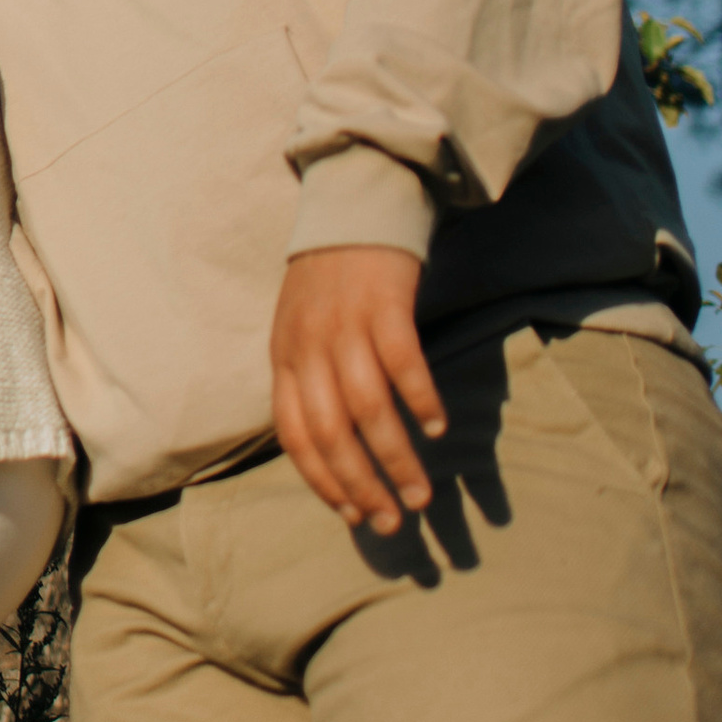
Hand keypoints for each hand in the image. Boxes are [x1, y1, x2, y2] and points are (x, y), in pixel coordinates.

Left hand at [272, 248, 446, 534]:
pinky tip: (437, 427)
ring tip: (422, 493)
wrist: (352, 199)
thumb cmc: (329, 278)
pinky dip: (420, 400)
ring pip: (368, 410)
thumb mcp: (299, 329)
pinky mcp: (384, 303)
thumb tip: (331, 447)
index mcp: (285, 358)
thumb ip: (308, 380)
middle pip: (331, 434)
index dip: (322, 482)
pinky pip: (403, 364)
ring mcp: (345, 325)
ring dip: (396, 458)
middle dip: (362, 485)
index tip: (353, 516)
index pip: (294, 437)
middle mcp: (309, 347)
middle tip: (392, 521)